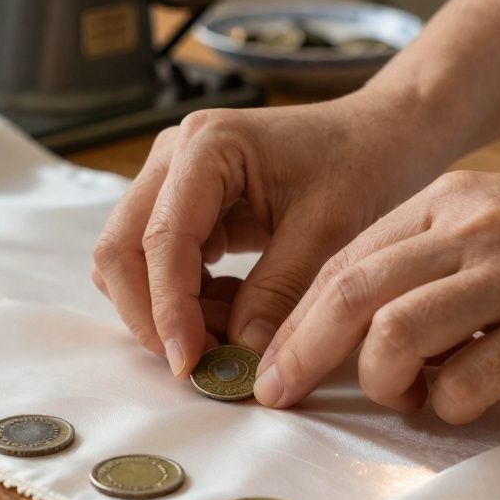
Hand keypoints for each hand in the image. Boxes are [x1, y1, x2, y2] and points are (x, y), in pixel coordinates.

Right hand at [91, 91, 451, 375]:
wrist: (379, 136)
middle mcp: (173, 156)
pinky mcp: (181, 207)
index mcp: (207, 146)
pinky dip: (180, 301)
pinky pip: (156, 264)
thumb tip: (241, 353)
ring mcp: (170, 180)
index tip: (190, 362)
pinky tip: (227, 315)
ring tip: (219, 338)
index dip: (169, 308)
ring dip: (161, 310)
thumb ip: (280, 290)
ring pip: (128, 260)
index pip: (163, 239)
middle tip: (194, 363)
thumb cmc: (361, 163)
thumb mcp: (331, 230)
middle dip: (149, 314)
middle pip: (120, 248)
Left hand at [256, 170, 499, 422]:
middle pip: (352, 291)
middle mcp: (476, 225)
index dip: (296, 317)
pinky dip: (449, 404)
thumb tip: (358, 328)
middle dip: (301, 351)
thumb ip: (430, 262)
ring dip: (382, 380)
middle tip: (277, 393)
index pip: (346, 259)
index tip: (269, 362)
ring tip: (408, 395)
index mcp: (452, 199)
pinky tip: (464, 401)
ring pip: (396, 331)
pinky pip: (469, 377)